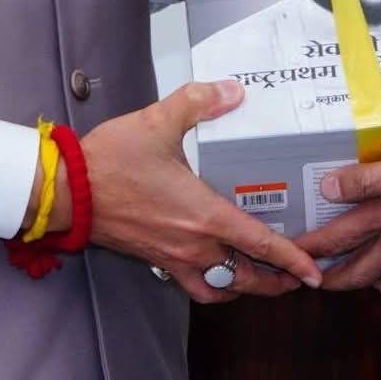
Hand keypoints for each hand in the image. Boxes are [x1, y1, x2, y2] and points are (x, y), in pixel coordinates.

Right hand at [83, 79, 322, 303]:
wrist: (66, 190)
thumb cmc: (110, 160)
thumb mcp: (159, 121)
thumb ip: (199, 102)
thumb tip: (232, 91)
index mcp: (204, 216)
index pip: (261, 244)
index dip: (292, 260)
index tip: (314, 273)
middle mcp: (193, 245)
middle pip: (246, 278)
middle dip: (276, 283)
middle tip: (297, 279)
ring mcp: (172, 257)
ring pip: (221, 288)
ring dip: (245, 288)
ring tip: (262, 281)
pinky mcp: (153, 259)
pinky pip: (192, 285)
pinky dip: (212, 286)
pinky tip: (217, 272)